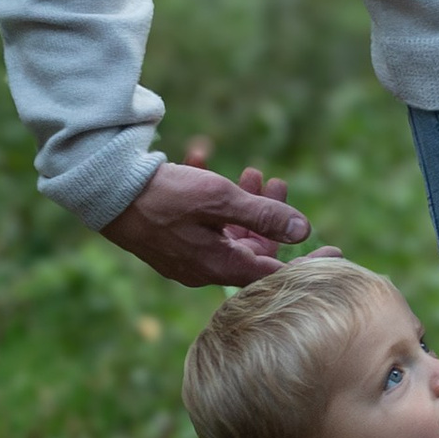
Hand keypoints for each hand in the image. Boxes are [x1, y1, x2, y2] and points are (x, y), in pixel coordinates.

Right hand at [102, 141, 310, 288]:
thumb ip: (263, 215)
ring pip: (227, 232)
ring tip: (253, 172)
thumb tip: (305, 230)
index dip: (308, 264)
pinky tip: (206, 161)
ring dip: (243, 202)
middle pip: (252, 249)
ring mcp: (184, 255)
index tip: (338, 254)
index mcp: (218, 266)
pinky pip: (200, 223)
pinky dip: (210, 198)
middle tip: (279, 182)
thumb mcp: (218, 200)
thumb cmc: (160, 195)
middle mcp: (202, 268)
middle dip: (270, 216)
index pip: (275, 276)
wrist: (100, 189)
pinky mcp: (168, 239)